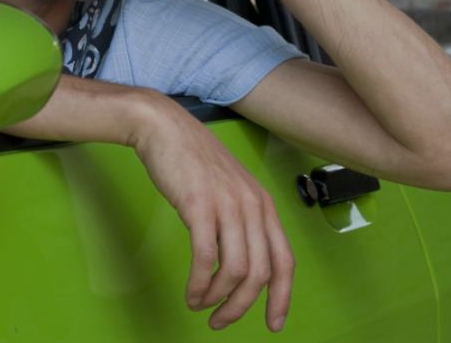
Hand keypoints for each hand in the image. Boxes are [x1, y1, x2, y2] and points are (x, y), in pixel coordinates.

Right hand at [131, 91, 293, 331]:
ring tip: (201, 305)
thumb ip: (242, 221)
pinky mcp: (199, 206)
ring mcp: (227, 205)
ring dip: (218, 298)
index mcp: (264, 205)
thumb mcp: (231, 189)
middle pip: (260, 273)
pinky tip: (191, 292)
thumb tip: (241, 264)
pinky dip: (199, 284)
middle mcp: (252, 206)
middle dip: (242, 306)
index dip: (282, 297)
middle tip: (221, 321)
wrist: (165, 128)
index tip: (273, 323)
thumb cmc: (194, 160)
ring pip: (236, 271)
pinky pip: (206, 258)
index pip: (285, 261)